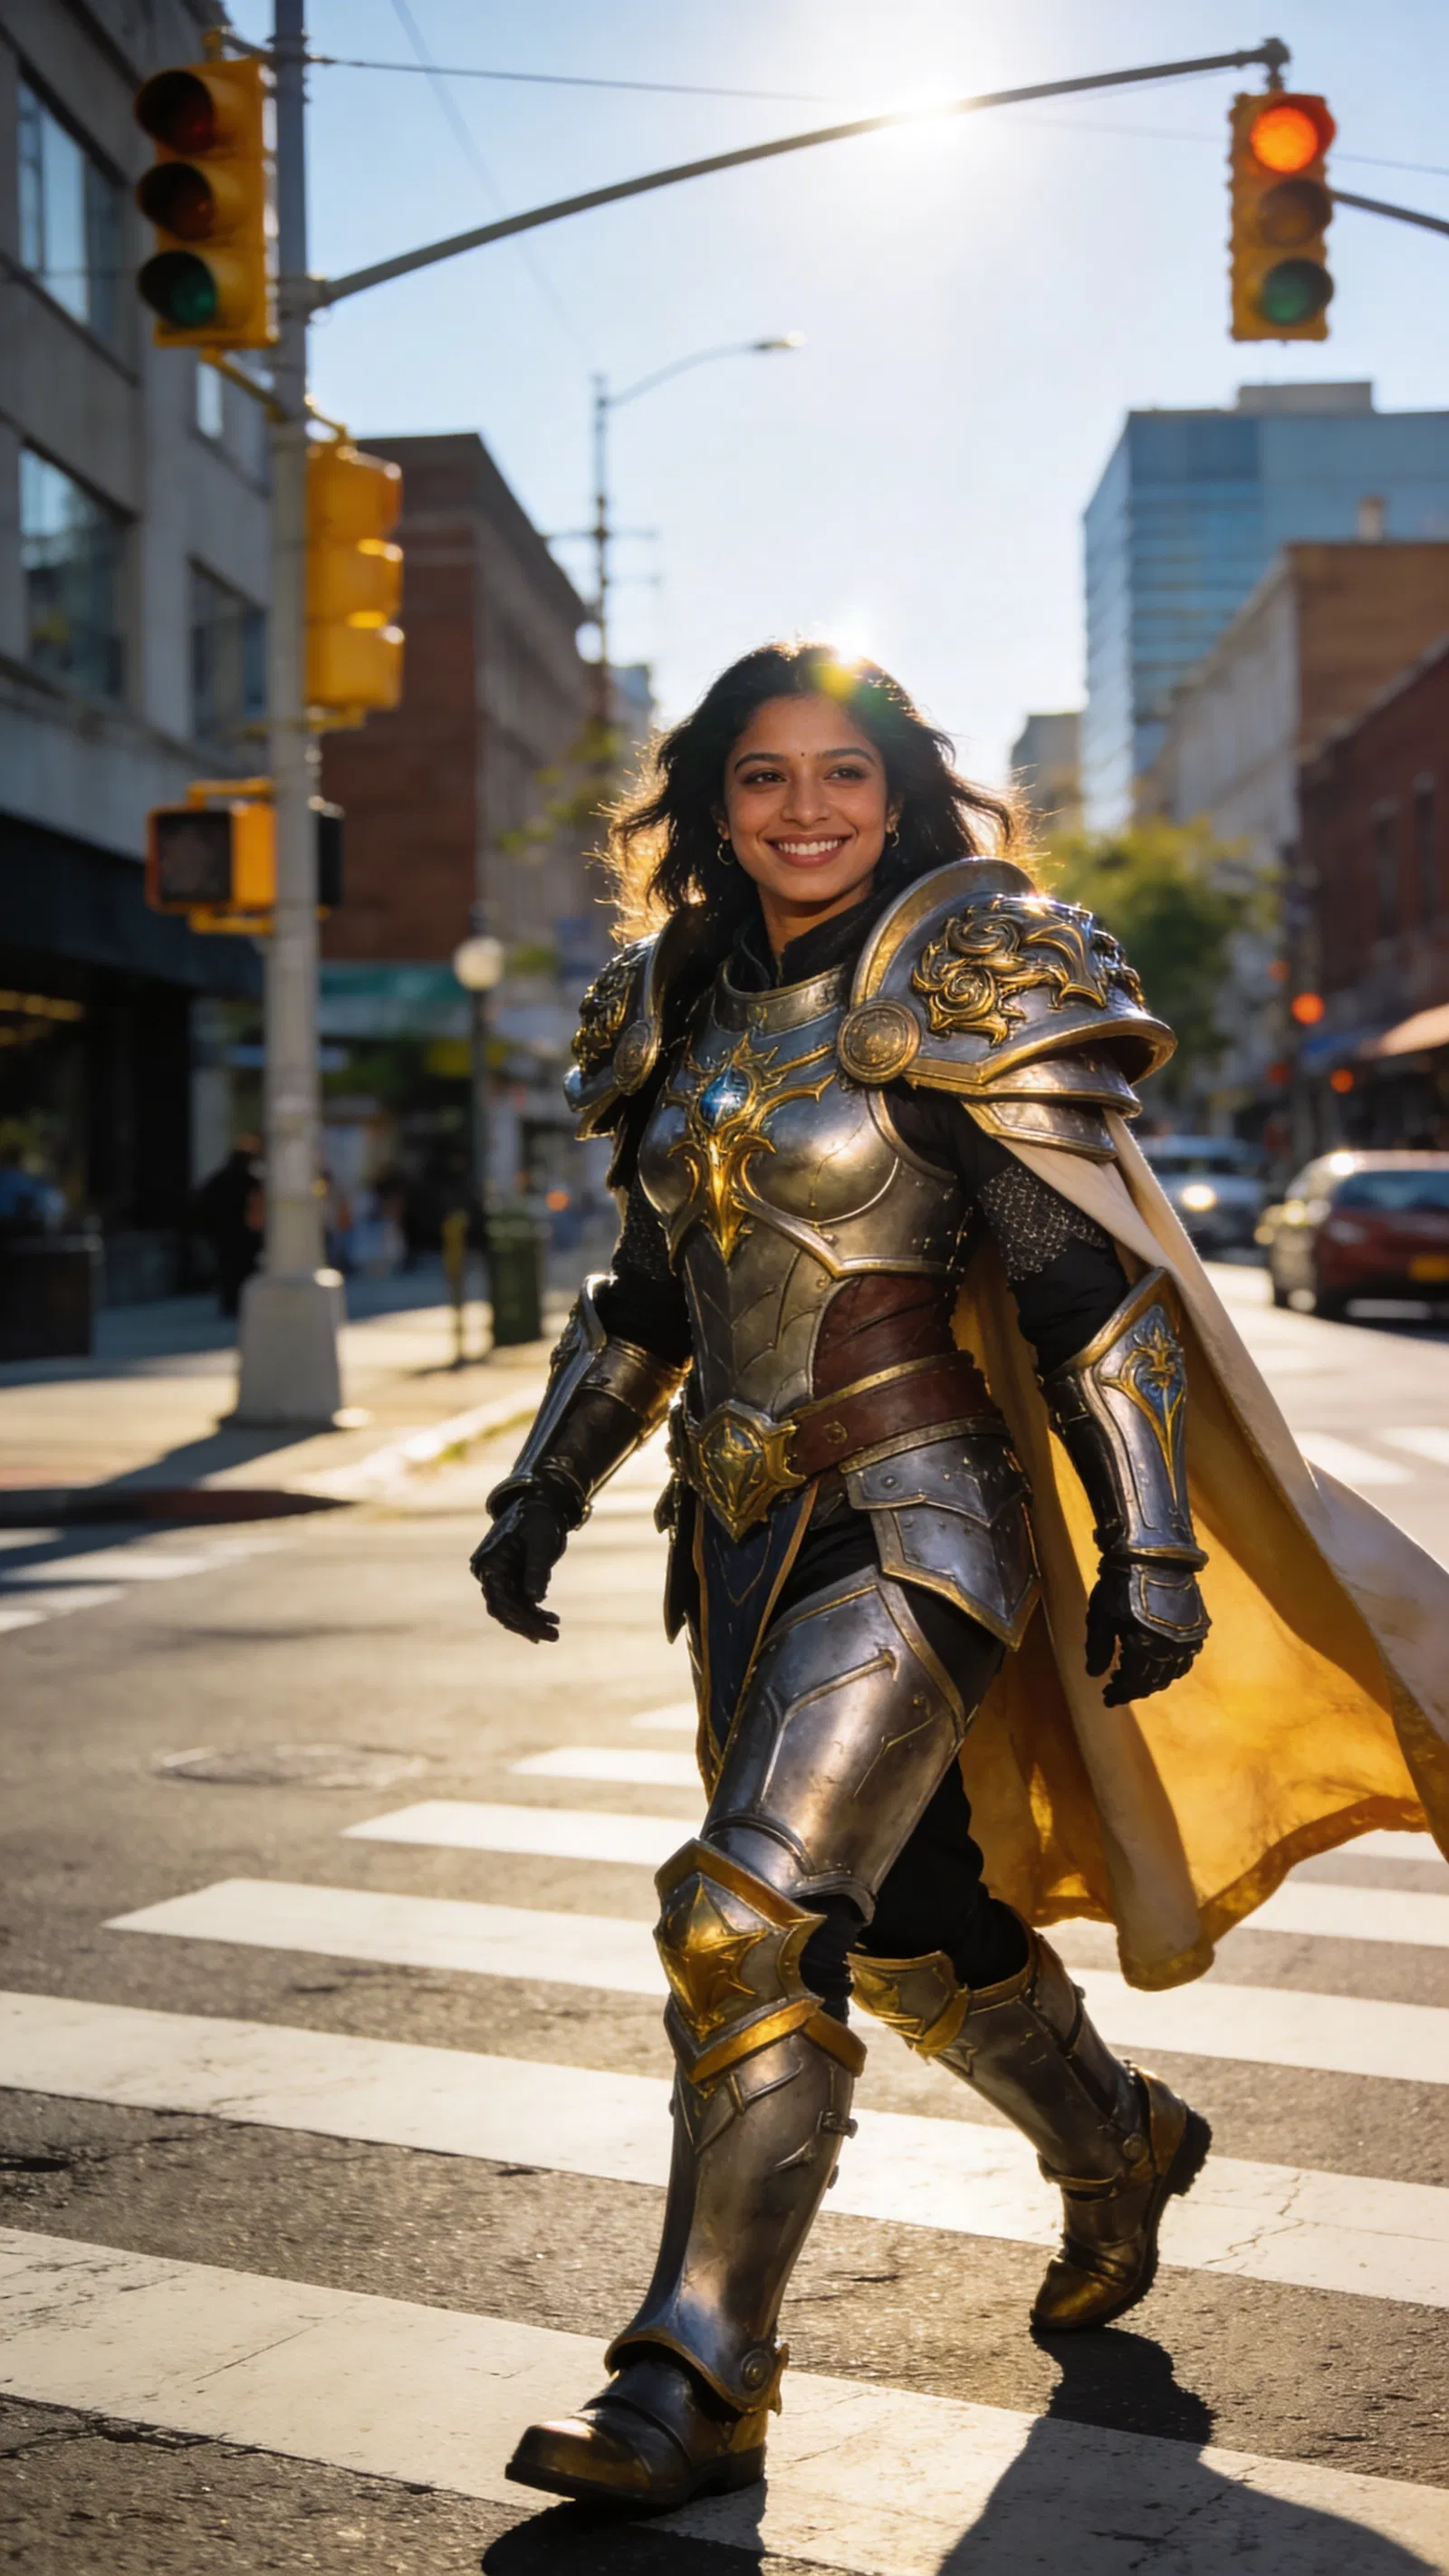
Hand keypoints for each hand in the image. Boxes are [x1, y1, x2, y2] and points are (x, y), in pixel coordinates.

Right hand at [470, 1485, 571, 1642]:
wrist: (539, 1502)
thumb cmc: (539, 1519)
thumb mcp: (541, 1543)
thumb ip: (537, 1570)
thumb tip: (536, 1599)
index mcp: (489, 1563)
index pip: (500, 1601)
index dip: (521, 1619)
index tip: (542, 1631)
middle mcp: (488, 1572)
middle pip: (504, 1609)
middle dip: (527, 1624)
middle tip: (554, 1636)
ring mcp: (498, 1576)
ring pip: (511, 1608)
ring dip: (532, 1620)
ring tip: (555, 1630)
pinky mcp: (509, 1577)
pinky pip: (518, 1600)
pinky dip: (533, 1611)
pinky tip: (549, 1620)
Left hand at [1085, 1564, 1206, 1707]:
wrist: (1152, 1554)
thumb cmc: (1121, 1584)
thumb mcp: (1102, 1616)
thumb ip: (1098, 1649)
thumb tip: (1094, 1675)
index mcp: (1147, 1649)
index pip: (1134, 1682)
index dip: (1120, 1692)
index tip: (1107, 1697)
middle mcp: (1172, 1650)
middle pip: (1154, 1681)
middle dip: (1134, 1688)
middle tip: (1117, 1689)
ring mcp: (1188, 1640)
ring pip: (1171, 1673)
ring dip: (1153, 1681)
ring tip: (1135, 1680)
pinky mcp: (1197, 1628)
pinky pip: (1185, 1659)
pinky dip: (1171, 1668)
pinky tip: (1159, 1665)